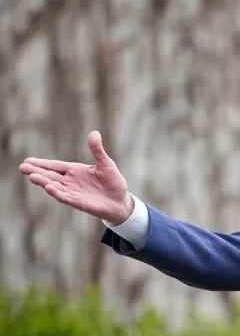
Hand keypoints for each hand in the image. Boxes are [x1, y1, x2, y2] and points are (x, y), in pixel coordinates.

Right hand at [19, 130, 133, 224]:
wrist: (121, 202)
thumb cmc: (113, 182)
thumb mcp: (106, 163)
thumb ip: (97, 150)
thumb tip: (94, 133)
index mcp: (74, 170)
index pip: (54, 166)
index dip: (41, 163)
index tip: (27, 161)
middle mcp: (70, 181)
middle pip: (50, 175)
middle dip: (36, 172)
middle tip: (22, 167)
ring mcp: (73, 192)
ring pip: (54, 186)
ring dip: (43, 181)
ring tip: (32, 176)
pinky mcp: (78, 202)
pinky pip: (65, 197)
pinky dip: (57, 193)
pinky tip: (49, 187)